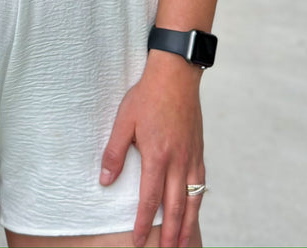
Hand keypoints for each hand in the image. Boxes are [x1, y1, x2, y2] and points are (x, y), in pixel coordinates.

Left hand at [100, 52, 204, 247]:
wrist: (176, 76)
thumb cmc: (147, 96)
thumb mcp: (123, 120)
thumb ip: (115, 152)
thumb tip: (105, 180)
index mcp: (157, 155)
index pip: (150, 199)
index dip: (144, 223)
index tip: (140, 240)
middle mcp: (178, 161)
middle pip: (175, 206)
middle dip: (170, 234)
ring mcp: (191, 157)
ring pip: (192, 200)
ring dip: (187, 225)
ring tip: (182, 243)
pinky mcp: (198, 150)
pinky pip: (200, 184)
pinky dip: (198, 203)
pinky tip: (194, 210)